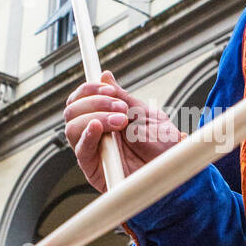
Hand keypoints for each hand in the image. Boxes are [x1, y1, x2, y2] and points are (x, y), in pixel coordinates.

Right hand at [64, 70, 183, 191]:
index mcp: (103, 117)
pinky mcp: (92, 168)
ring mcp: (91, 149)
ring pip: (72, 127)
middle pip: (72, 110)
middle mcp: (93, 132)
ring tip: (121, 121)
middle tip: (122, 108)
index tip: (108, 88)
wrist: (173, 169)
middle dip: (95, 102)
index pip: (81, 99)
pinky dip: (87, 135)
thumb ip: (124, 98)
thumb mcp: (145, 115)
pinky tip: (97, 127)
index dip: (89, 89)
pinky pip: (80, 150)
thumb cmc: (162, 146)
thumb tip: (105, 76)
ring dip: (94, 117)